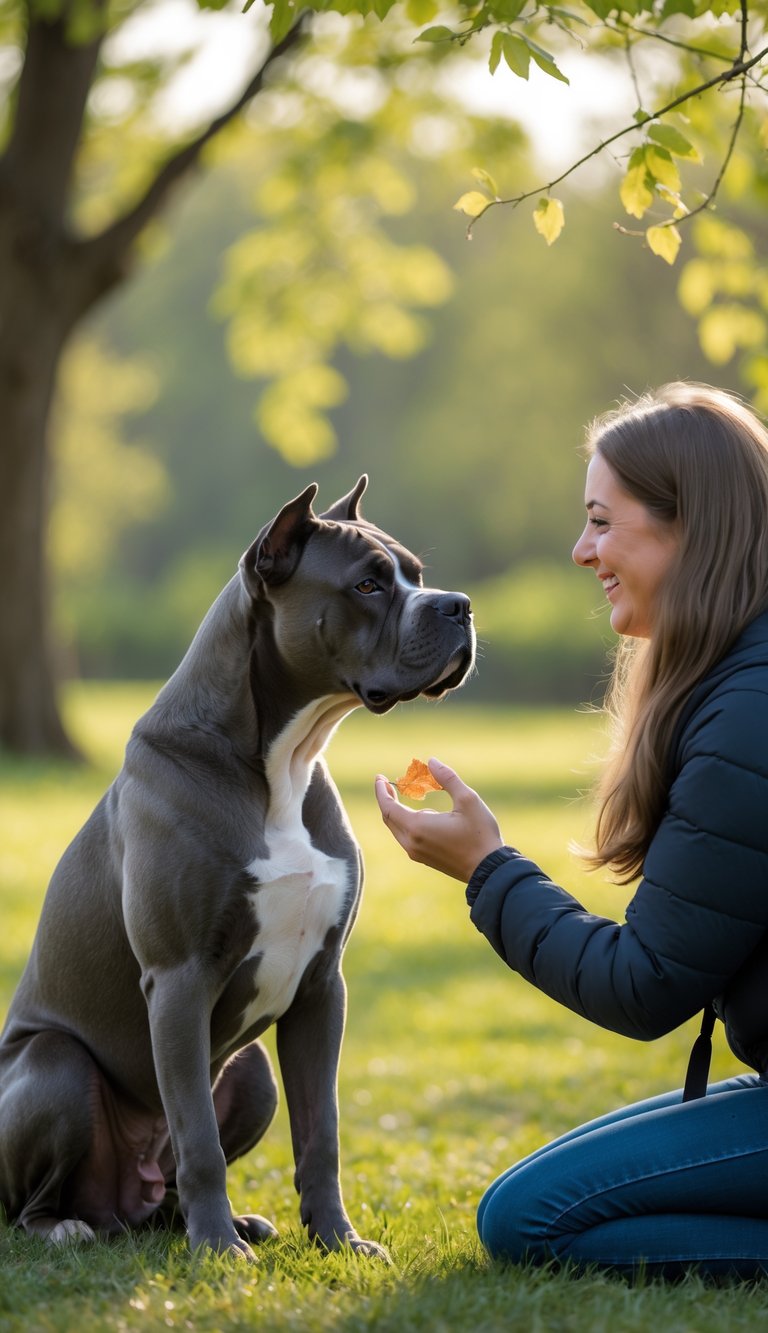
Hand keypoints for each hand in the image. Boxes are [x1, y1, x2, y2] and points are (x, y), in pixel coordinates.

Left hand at [374, 758, 503, 881]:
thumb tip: (432, 761)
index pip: (388, 807)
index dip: (381, 791)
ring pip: (397, 828)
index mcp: (418, 827)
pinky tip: (422, 814)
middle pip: (389, 818)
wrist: (489, 870)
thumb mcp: (468, 800)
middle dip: (386, 799)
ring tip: (408, 794)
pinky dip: (406, 822)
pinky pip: (406, 837)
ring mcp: (416, 853)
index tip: (379, 777)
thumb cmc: (480, 834)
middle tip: (387, 783)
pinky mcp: (424, 859)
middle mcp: (411, 842)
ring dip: (397, 811)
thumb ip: (447, 778)